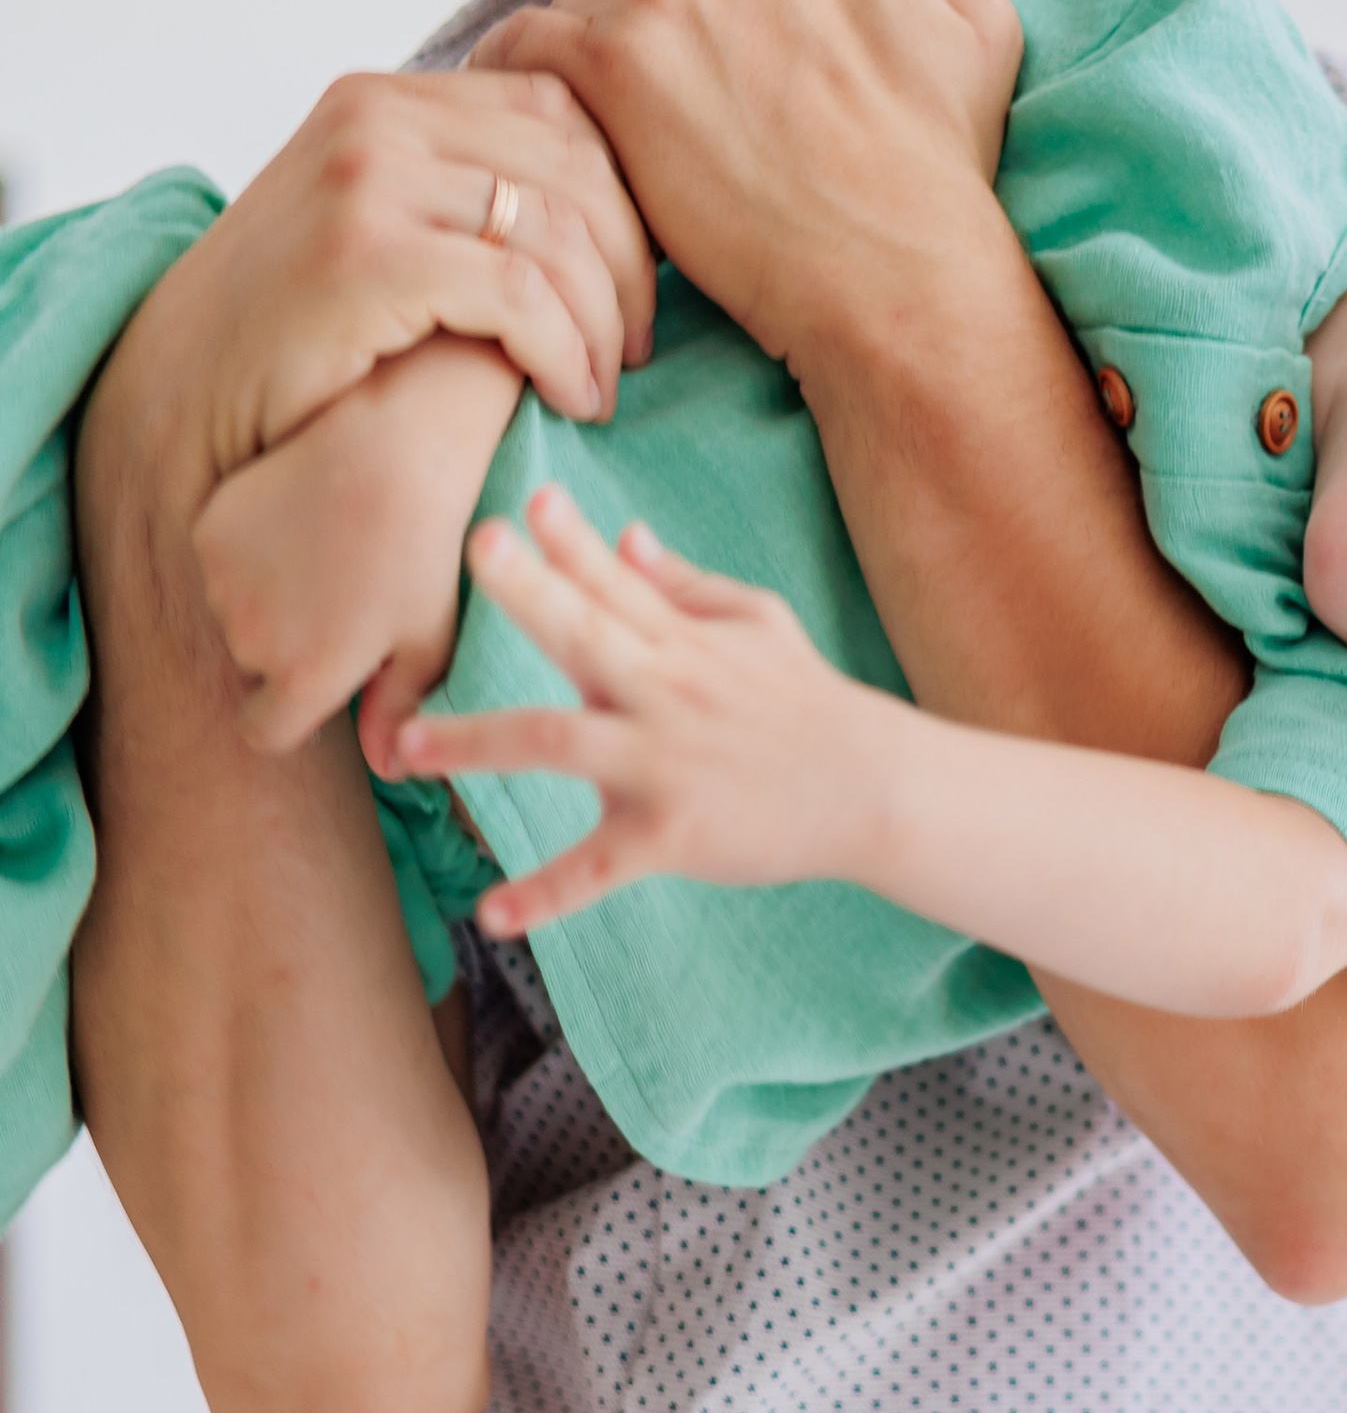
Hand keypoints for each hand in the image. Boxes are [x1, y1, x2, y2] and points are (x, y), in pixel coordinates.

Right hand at [99, 66, 657, 507]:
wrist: (177, 393)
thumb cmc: (294, 326)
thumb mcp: (374, 224)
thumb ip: (456, 190)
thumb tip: (597, 205)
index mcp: (389, 97)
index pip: (562, 112)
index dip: (624, 199)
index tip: (636, 281)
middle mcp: (377, 117)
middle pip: (578, 168)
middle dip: (630, 266)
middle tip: (637, 348)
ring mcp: (367, 179)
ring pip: (560, 236)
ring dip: (605, 324)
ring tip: (605, 386)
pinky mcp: (365, 256)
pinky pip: (520, 295)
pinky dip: (567, 354)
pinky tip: (573, 397)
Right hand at [193, 335, 524, 756]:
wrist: (387, 451)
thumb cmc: (425, 553)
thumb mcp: (430, 639)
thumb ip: (400, 708)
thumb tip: (386, 766)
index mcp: (305, 679)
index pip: (265, 732)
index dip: (289, 713)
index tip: (315, 686)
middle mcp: (250, 641)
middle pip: (253, 669)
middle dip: (283, 651)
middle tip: (339, 601)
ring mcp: (221, 586)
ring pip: (232, 614)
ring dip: (262, 600)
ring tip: (324, 556)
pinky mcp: (207, 533)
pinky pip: (219, 562)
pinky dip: (246, 552)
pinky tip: (296, 522)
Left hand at [393, 482, 876, 930]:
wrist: (873, 789)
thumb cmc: (809, 704)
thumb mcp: (759, 624)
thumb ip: (684, 585)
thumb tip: (624, 533)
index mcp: (682, 643)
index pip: (614, 579)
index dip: (570, 538)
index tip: (526, 498)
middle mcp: (665, 694)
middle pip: (583, 634)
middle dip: (529, 590)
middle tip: (476, 547)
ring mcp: (664, 765)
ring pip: (559, 743)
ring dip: (477, 743)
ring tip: (406, 747)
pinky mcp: (670, 836)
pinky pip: (597, 869)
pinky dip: (543, 893)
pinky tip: (489, 914)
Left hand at [469, 0, 1024, 380]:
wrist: (898, 273)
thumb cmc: (941, 177)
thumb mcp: (980, 29)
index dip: (710, 38)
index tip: (712, 104)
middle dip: (650, 53)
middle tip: (661, 140)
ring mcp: (660, 1)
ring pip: (582, 13)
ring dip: (588, 74)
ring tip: (600, 147)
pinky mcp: (608, 70)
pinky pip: (520, 48)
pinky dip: (515, 81)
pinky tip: (527, 133)